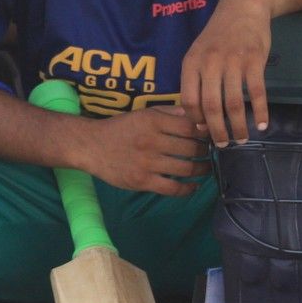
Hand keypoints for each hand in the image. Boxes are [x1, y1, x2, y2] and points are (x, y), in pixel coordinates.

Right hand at [74, 106, 209, 196]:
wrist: (91, 146)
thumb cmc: (120, 128)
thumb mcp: (143, 114)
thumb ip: (169, 113)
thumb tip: (196, 115)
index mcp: (153, 121)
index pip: (190, 126)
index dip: (205, 131)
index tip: (210, 135)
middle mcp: (151, 141)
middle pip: (191, 148)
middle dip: (205, 151)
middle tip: (209, 152)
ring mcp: (147, 163)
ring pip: (186, 168)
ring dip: (201, 169)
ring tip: (205, 168)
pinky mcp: (142, 181)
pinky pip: (173, 188)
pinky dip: (188, 189)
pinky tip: (194, 186)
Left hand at [180, 0, 273, 146]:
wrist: (242, 6)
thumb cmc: (218, 35)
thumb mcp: (198, 53)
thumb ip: (196, 80)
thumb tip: (196, 117)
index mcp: (191, 63)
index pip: (188, 100)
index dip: (195, 120)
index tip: (204, 132)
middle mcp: (209, 63)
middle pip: (210, 106)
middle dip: (216, 131)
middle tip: (223, 145)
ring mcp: (233, 62)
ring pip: (233, 103)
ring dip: (237, 126)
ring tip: (241, 139)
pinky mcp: (254, 60)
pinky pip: (256, 92)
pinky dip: (260, 112)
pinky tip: (261, 125)